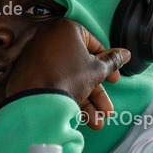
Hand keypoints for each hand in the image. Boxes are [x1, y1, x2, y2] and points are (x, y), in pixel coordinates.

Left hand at [4, 19, 129, 129]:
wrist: (34, 100)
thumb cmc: (68, 78)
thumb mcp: (97, 71)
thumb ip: (112, 61)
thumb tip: (125, 54)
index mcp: (66, 29)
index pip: (93, 45)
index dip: (107, 65)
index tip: (114, 80)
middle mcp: (48, 38)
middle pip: (79, 67)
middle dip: (96, 93)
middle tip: (106, 110)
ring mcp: (35, 56)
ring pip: (66, 78)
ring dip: (84, 102)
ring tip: (96, 123)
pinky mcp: (26, 74)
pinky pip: (51, 83)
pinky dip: (65, 97)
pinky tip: (77, 118)